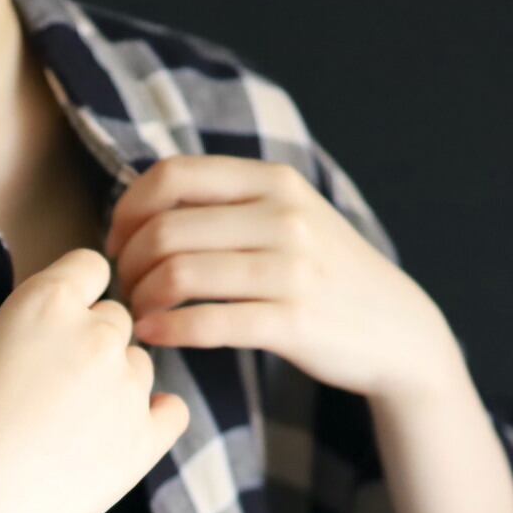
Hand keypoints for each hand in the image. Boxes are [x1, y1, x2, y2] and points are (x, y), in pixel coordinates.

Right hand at [0, 248, 190, 512]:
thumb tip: (10, 351)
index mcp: (46, 302)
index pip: (87, 265)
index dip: (72, 290)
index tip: (57, 319)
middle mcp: (97, 335)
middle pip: (115, 318)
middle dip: (88, 341)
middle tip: (53, 384)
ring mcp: (127, 389)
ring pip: (140, 366)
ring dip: (115, 382)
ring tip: (70, 423)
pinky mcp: (145, 440)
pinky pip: (172, 411)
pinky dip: (153, 417)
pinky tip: (121, 431)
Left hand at [102, 154, 467, 401]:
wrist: (395, 328)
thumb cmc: (319, 274)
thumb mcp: (285, 216)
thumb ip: (226, 201)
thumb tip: (140, 201)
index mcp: (272, 180)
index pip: (171, 176)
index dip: (127, 211)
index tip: (117, 244)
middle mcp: (283, 215)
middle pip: (164, 229)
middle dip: (128, 264)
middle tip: (125, 289)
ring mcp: (291, 268)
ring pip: (178, 273)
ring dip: (141, 299)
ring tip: (139, 314)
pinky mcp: (293, 321)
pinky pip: (207, 322)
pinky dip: (167, 330)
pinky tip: (153, 336)